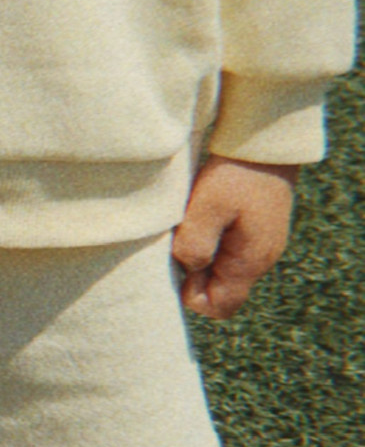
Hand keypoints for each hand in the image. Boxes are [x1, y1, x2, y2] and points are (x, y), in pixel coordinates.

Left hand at [171, 155, 298, 318]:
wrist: (266, 139)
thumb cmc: (235, 173)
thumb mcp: (207, 207)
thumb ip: (195, 244)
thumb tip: (189, 269)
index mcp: (250, 261)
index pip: (219, 307)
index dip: (192, 295)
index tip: (181, 261)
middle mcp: (261, 259)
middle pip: (220, 289)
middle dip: (195, 274)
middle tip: (183, 238)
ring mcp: (261, 243)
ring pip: (222, 268)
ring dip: (202, 253)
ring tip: (194, 222)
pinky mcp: (257, 228)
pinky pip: (229, 249)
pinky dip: (212, 239)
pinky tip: (204, 214)